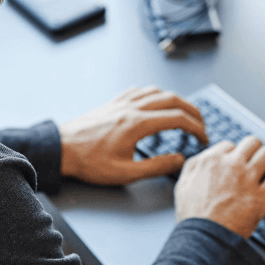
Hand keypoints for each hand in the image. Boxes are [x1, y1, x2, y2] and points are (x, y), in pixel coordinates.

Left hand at [59, 86, 207, 184]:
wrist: (61, 149)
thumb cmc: (89, 162)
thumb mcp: (126, 173)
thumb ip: (156, 166)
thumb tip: (179, 160)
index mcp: (138, 124)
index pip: (178, 118)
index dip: (196, 127)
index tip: (203, 137)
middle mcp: (132, 108)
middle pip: (173, 99)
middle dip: (192, 110)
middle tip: (201, 123)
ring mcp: (122, 102)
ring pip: (157, 92)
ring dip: (176, 100)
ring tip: (184, 112)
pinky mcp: (113, 103)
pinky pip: (140, 91)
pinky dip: (155, 94)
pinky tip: (155, 103)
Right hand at [174, 136, 264, 237]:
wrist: (204, 239)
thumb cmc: (193, 217)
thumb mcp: (183, 185)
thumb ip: (194, 167)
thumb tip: (203, 159)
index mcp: (211, 160)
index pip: (230, 145)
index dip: (234, 155)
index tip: (237, 164)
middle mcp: (231, 165)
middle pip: (253, 143)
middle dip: (254, 152)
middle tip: (256, 162)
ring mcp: (248, 179)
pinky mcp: (262, 195)